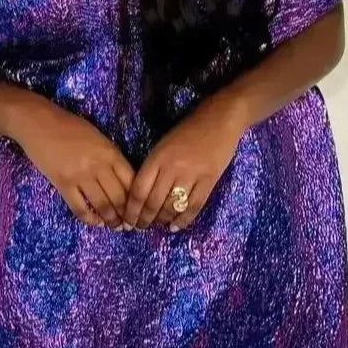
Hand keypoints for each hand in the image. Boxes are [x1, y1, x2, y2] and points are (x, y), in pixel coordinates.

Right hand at [0, 87, 134, 227]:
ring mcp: (80, 176)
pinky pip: (79, 208)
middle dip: (126, 215)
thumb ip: (110, 157)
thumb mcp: (98, 138)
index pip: (131, 181)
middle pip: (119, 197)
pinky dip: (89, 218)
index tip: (139, 209)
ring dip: (111, 220)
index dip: (137, 199)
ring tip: (115, 227)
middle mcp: (99, 166)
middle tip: (129, 225)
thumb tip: (122, 181)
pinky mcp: (63, 184)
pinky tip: (95, 222)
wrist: (38, 122)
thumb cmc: (69, 126)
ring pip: (102, 205)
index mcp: (110, 152)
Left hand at [123, 92, 246, 230]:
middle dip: (144, 220)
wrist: (220, 119)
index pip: (138, 191)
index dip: (131, 210)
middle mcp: (172, 168)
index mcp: (157, 157)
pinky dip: (183, 220)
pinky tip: (175, 227)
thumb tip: (141, 196)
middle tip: (140, 228)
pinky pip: (193, 207)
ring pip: (172, 207)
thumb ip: (153, 167)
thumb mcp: (163, 145)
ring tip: (157, 225)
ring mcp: (192, 175)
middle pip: (153, 203)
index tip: (127, 220)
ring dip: (162, 221)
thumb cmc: (188, 130)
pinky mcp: (209, 181)